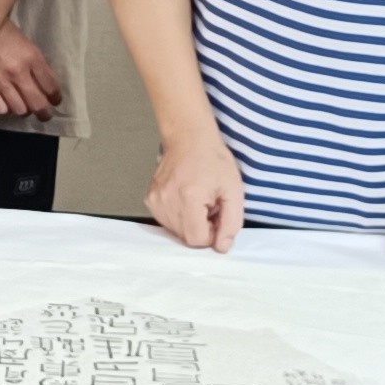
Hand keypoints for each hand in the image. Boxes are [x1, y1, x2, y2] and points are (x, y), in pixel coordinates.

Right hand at [0, 17, 62, 124]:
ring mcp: (1, 80)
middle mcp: (18, 72)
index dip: (56, 97)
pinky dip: (5, 109)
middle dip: (44, 113)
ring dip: (24, 111)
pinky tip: (6, 103)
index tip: (55, 100)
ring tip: (24, 107)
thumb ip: (36, 64)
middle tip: (45, 114)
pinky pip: (0, 108)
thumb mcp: (27, 44)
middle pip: (37, 103)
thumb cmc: (5, 33)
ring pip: (19, 109)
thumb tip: (45, 84)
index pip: (51, 86)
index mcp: (32, 58)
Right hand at [148, 127, 244, 251]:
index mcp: (189, 198)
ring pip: (175, 231)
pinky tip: (186, 197)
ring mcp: (155, 200)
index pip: (197, 240)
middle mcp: (167, 201)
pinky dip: (178, 215)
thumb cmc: (213, 159)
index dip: (212, 232)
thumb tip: (222, 247)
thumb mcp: (234, 190)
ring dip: (190, 222)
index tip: (216, 214)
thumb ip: (232, 222)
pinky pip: (166, 221)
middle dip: (201, 227)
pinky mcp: (150, 199)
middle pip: (185, 237)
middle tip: (209, 204)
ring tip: (197, 199)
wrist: (189, 137)